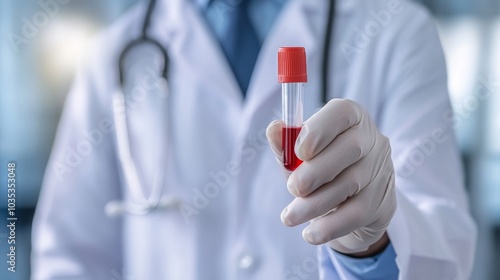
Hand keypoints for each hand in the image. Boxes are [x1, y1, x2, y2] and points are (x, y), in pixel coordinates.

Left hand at [266, 99, 396, 254]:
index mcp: (351, 119)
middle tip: (292, 188)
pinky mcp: (383, 203)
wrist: (349, 207)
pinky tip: (310, 233)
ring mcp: (382, 171)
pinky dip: (329, 227)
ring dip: (314, 204)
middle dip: (315, 171)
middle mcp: (372, 140)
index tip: (299, 150)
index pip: (342, 113)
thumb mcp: (299, 156)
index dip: (319, 129)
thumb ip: (286, 144)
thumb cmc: (321, 170)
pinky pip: (356, 214)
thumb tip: (274, 130)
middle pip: (350, 149)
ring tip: (290, 217)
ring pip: (350, 184)